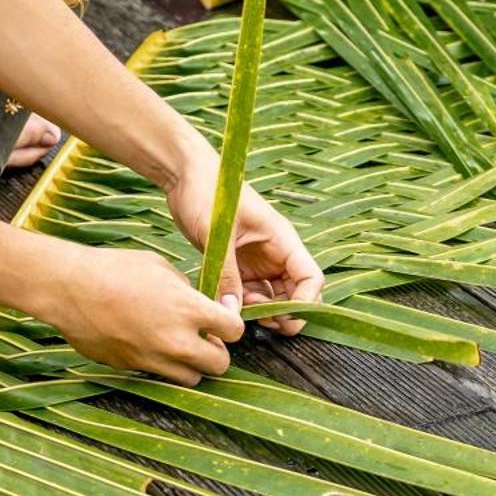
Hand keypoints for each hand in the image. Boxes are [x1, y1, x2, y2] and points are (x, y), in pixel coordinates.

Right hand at [32, 244, 243, 384]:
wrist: (70, 289)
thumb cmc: (114, 269)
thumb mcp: (160, 267)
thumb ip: (185, 290)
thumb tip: (195, 302)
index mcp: (188, 309)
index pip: (235, 330)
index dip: (231, 324)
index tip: (221, 319)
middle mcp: (176, 341)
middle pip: (220, 365)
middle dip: (217, 351)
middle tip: (204, 337)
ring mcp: (153, 360)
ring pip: (192, 379)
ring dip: (191, 364)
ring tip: (177, 345)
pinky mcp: (132, 369)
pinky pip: (159, 377)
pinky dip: (162, 366)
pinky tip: (148, 344)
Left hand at [165, 157, 322, 334]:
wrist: (184, 176)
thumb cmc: (208, 191)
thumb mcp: (218, 234)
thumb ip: (227, 275)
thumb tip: (232, 313)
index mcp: (282, 239)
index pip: (311, 278)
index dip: (304, 303)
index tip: (281, 318)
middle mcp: (275, 252)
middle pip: (296, 293)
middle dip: (284, 313)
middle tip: (259, 320)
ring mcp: (257, 260)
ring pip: (273, 297)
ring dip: (262, 311)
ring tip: (239, 309)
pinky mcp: (238, 265)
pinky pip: (250, 293)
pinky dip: (243, 304)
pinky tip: (227, 304)